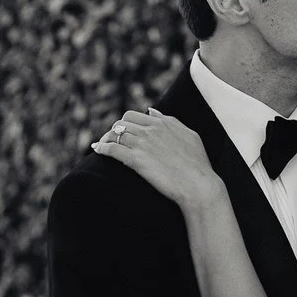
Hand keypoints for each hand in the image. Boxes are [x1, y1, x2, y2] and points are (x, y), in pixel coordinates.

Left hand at [91, 109, 222, 210]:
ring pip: (115, 134)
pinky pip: (112, 149)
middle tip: (111, 140)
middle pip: (122, 122)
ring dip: (106, 139)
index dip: (126, 123)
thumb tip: (151, 111)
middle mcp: (151, 130)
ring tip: (102, 146)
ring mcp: (143, 144)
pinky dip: (102, 148)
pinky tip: (98, 150)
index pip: (135, 115)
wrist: (198, 185)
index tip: (124, 132)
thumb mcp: (189, 135)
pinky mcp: (136, 160)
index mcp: (163, 123)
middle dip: (115, 130)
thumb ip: (169, 121)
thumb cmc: (198, 164)